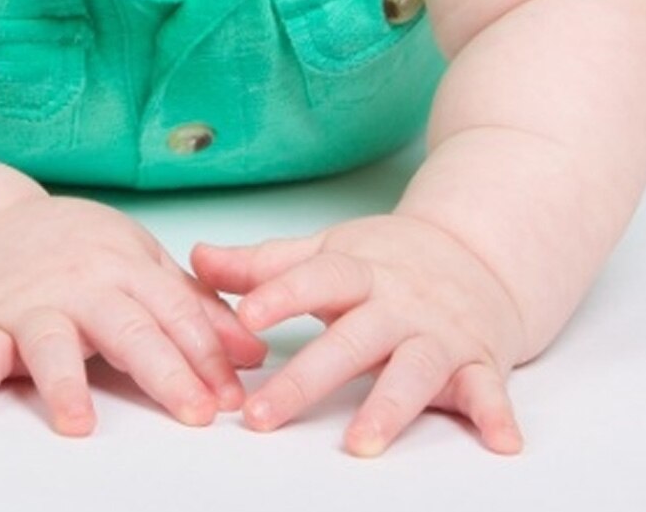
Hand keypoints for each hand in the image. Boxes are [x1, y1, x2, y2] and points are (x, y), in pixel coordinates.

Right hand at [0, 195, 267, 435]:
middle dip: (163, 370)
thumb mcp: (139, 261)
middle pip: (126, 328)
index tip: (233, 397)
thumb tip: (253, 351)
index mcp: (124, 266)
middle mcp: (80, 284)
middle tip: (194, 411)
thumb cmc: (74, 248)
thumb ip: (193, 308)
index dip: (207, 354)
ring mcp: (32, 303)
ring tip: (79, 422)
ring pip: (51, 342)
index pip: (174, 311)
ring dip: (64, 383)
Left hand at [191, 213, 526, 455]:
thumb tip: (195, 258)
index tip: (244, 318)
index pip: (314, 279)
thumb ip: (263, 264)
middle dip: (306, 378)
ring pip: (412, 372)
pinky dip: (497, 415)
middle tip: (261, 415)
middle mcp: (396, 303)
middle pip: (350, 340)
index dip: (280, 295)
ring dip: (388, 409)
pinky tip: (501, 443)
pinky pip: (489, 391)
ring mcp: (438, 334)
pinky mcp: (479, 363)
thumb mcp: (324, 252)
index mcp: (355, 271)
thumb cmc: (385, 260)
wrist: (476, 253)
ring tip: (359, 444)